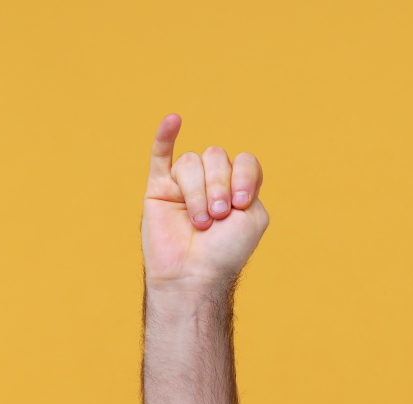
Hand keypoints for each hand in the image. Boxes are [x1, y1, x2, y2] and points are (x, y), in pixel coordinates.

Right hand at [142, 114, 268, 288]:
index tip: (240, 204)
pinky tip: (174, 120)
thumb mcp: (253, 218)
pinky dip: (165, 135)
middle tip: (217, 217)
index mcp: (237, 187)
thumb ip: (249, 184)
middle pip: (216, 156)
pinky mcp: (159, 188)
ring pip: (191, 162)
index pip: (244, 161)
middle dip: (218, 187)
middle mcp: (212, 181)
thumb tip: (224, 169)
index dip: (243, 176)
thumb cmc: (225, 252)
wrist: (193, 275)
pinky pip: (160, 154)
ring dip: (197, 193)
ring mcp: (184, 183)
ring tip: (199, 221)